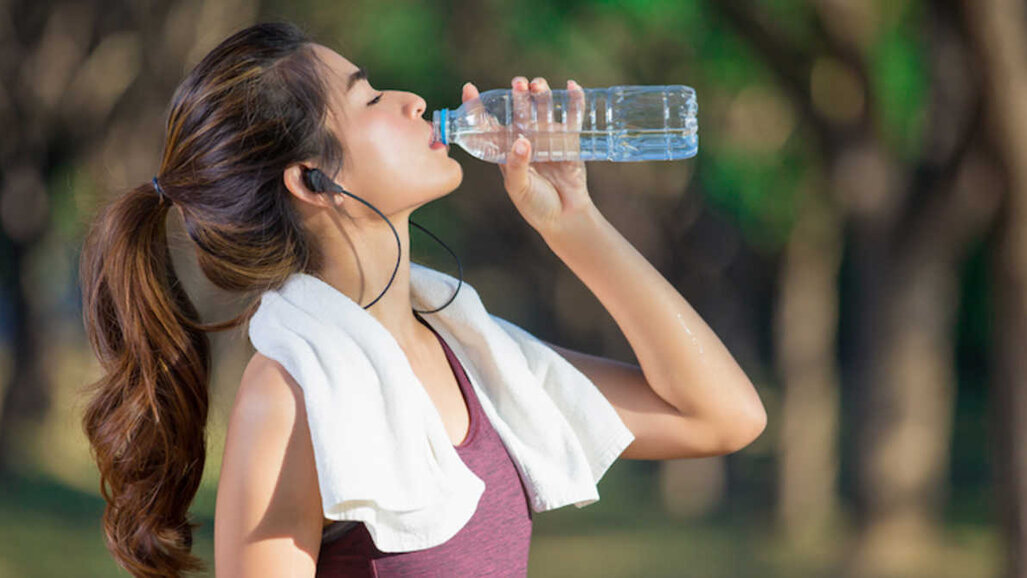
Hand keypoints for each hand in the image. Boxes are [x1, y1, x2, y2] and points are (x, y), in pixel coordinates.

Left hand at [461, 76, 594, 235]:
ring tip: (538, 85)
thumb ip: (517, 167)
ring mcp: (548, 137)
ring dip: (542, 94)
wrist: (564, 218)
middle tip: (518, 84)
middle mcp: (526, 138)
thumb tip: (522, 142)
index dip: (478, 107)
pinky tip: (572, 87)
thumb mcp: (519, 188)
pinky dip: (574, 101)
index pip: (488, 124)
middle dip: (518, 95)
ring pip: (544, 109)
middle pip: (520, 110)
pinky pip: (572, 117)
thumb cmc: (535, 205)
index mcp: (506, 149)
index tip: (469, 89)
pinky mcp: (569, 141)